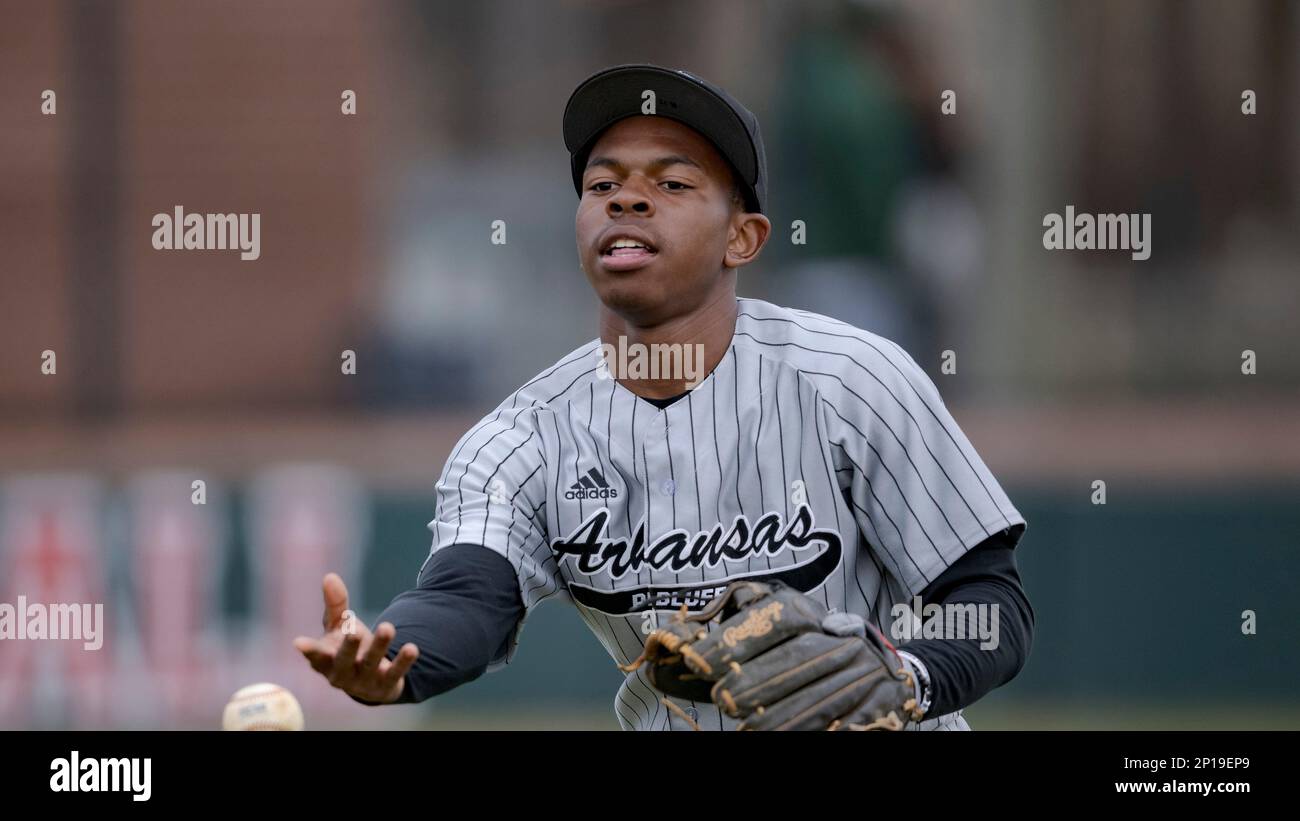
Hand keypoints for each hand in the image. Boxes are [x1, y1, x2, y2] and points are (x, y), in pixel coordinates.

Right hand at [293, 573, 418, 704]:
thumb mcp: (339, 626)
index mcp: (325, 660)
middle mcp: (341, 674)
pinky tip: (412, 648)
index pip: (316, 655)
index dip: (308, 650)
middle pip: (344, 660)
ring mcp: (363, 682)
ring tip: (387, 627)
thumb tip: (329, 576)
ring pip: (371, 664)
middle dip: (349, 647)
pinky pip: (394, 674)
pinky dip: (402, 662)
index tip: (299, 642)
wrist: (370, 680)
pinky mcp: (385, 686)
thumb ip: (335, 604)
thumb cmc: (347, 646)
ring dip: (379, 646)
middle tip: (355, 631)